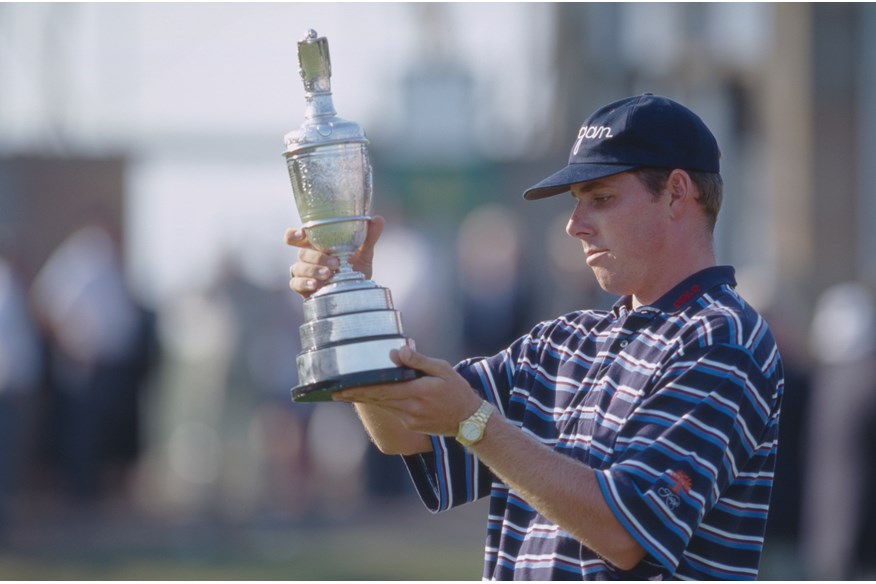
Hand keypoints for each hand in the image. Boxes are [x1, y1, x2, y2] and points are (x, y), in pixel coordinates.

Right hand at [285, 215, 384, 297]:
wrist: (357, 294)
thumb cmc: (355, 269)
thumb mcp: (364, 253)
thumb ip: (369, 236)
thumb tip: (378, 219)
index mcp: (317, 244)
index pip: (296, 236)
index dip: (294, 234)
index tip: (303, 234)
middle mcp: (308, 257)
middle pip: (301, 252)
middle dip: (316, 257)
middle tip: (335, 263)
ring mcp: (304, 273)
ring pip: (299, 267)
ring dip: (313, 270)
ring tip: (329, 275)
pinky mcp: (303, 288)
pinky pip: (295, 283)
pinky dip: (304, 283)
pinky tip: (316, 285)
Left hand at [333, 346, 483, 436]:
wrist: (469, 421)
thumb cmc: (456, 390)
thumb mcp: (442, 369)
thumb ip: (418, 361)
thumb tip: (397, 352)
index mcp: (417, 391)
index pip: (381, 389)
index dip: (359, 389)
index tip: (341, 388)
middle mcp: (410, 407)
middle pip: (376, 399)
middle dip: (354, 395)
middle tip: (334, 391)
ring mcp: (409, 418)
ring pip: (382, 406)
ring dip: (365, 399)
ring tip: (347, 393)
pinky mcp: (411, 425)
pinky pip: (391, 411)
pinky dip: (380, 404)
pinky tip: (372, 397)